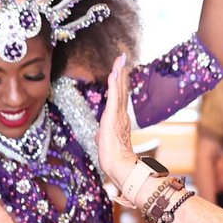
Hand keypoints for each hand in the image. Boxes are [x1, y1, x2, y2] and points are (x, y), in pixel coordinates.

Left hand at [97, 54, 140, 184]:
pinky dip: (114, 84)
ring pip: (119, 89)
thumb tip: (99, 137)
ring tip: (120, 59)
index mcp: (120, 119)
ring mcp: (118, 114)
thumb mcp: (105, 143)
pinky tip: (114, 73)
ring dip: (119, 73)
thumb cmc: (112, 159)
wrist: (117, 166)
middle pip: (122, 89)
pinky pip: (114, 97)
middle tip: (122, 57)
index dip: (121, 83)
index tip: (121, 70)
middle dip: (122, 72)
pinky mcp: (112, 116)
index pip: (120, 97)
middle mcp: (121, 114)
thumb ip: (103, 137)